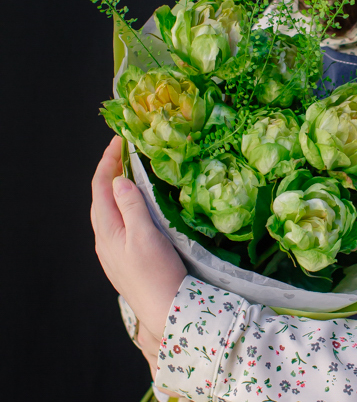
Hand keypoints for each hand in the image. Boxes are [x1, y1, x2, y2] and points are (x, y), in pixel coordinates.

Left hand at [91, 137, 186, 373]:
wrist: (164, 309)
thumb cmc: (156, 272)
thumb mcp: (145, 235)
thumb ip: (131, 206)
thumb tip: (119, 180)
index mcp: (106, 229)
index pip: (99, 186)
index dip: (107, 161)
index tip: (118, 140)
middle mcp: (104, 238)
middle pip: (101, 196)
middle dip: (111, 170)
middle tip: (126, 149)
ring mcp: (113, 249)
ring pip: (110, 209)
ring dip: (118, 186)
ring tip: (132, 169)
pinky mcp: (124, 257)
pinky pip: (119, 221)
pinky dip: (125, 203)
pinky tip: (138, 203)